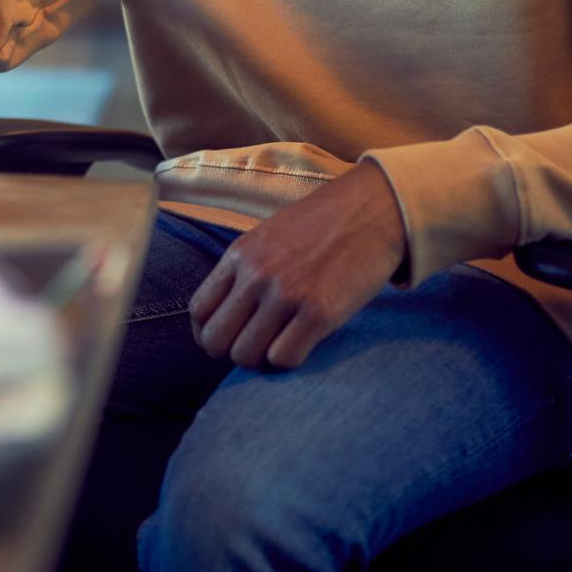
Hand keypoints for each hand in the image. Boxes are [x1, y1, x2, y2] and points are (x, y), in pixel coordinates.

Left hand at [187, 161, 408, 369]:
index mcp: (240, 255)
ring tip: (280, 347)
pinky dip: (289, 361)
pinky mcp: (320, 312)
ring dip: (261, 362)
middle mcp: (256, 275)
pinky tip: (303, 344)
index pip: (199, 311)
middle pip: (216, 340)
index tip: (229, 338)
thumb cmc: (322, 226)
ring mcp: (286, 294)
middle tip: (255, 349)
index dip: (208, 334)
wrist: (373, 210)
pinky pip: (284, 358)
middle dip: (230, 353)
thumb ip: (245, 269)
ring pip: (246, 355)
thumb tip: (228, 314)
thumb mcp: (269, 237)